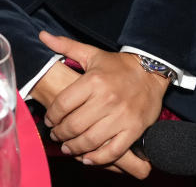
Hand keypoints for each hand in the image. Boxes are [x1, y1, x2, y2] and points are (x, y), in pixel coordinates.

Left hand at [35, 31, 164, 177]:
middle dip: (60, 134)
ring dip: (74, 147)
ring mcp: (121, 117)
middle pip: (74, 125)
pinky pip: (112, 150)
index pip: (63, 104)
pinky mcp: (134, 130)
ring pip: (90, 140)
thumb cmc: (118, 66)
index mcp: (94, 81)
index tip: (49, 120)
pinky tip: (87, 158)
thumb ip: (65, 46)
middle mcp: (107, 100)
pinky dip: (97, 158)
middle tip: (56, 136)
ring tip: (67, 147)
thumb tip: (42, 35)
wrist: (152, 73)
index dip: (52, 116)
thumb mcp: (92, 53)